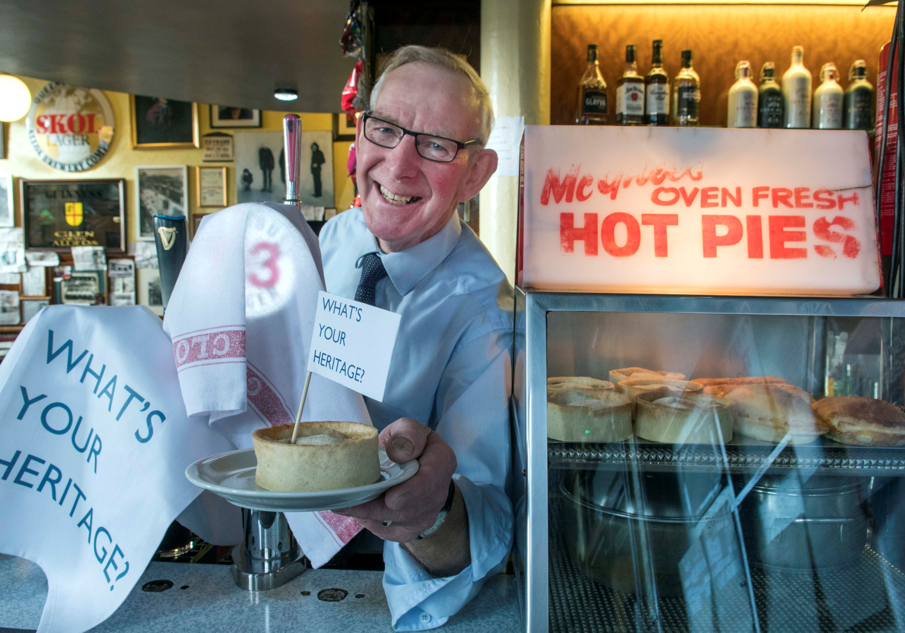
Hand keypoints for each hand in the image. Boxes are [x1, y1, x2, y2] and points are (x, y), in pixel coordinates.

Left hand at [334, 418, 455, 542]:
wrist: (412, 462)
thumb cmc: (406, 443)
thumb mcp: (407, 428)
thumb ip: (407, 434)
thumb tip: (400, 454)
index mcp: (441, 461)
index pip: (430, 480)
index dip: (411, 492)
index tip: (391, 499)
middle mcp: (438, 492)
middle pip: (410, 509)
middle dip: (377, 509)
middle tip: (347, 504)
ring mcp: (428, 513)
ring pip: (398, 523)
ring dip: (370, 516)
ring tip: (345, 505)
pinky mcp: (413, 528)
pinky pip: (393, 533)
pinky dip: (373, 525)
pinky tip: (359, 513)